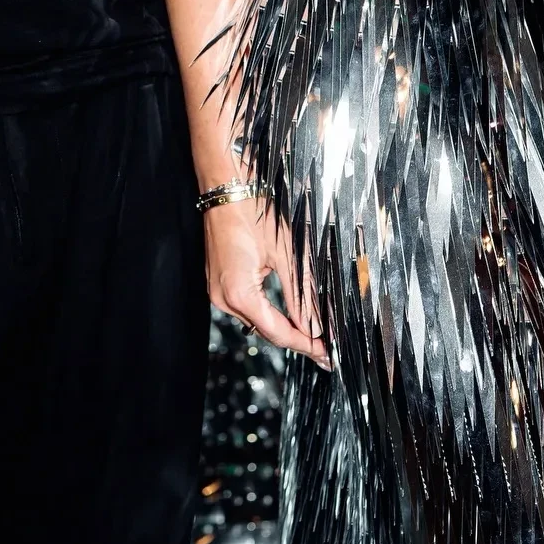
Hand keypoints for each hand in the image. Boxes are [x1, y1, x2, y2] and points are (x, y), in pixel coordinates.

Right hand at [204, 196, 329, 366]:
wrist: (226, 188)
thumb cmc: (252, 212)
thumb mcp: (285, 254)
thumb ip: (301, 294)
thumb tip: (317, 324)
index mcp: (238, 293)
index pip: (277, 333)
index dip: (305, 345)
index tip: (326, 354)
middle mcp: (223, 298)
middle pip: (265, 331)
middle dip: (296, 339)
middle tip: (324, 349)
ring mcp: (217, 291)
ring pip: (256, 321)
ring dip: (283, 328)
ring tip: (312, 335)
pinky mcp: (219, 283)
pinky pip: (246, 307)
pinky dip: (268, 313)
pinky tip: (287, 317)